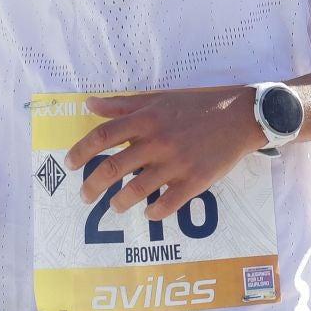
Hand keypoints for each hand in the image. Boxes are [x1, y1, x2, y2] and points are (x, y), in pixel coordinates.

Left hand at [65, 87, 262, 221]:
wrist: (240, 116)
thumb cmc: (197, 105)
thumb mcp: (159, 98)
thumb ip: (123, 104)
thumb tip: (89, 105)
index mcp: (146, 118)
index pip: (103, 136)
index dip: (81, 151)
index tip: (70, 164)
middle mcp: (157, 142)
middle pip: (113, 169)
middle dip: (92, 186)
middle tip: (85, 196)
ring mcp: (176, 164)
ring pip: (136, 191)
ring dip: (119, 202)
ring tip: (115, 206)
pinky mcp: (195, 182)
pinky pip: (166, 205)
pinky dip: (152, 213)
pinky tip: (148, 213)